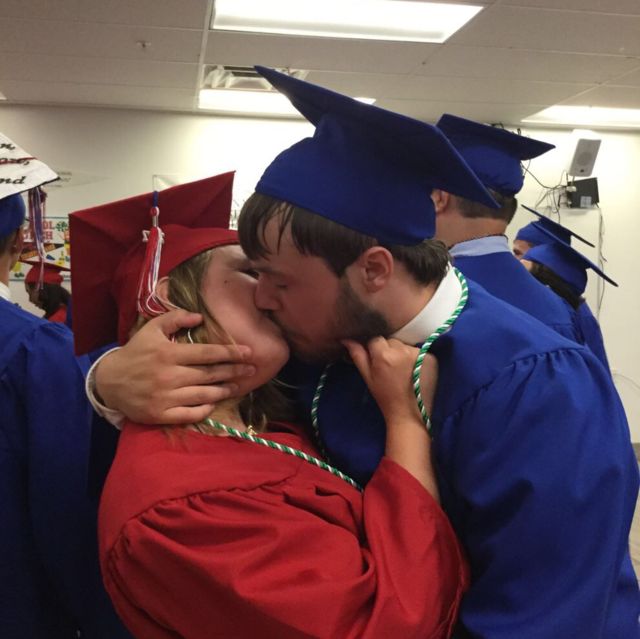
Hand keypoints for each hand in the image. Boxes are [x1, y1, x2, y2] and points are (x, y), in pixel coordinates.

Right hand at [95, 310, 254, 423]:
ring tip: (237, 386)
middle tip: (251, 370)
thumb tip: (200, 317)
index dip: (230, 352)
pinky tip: (214, 404)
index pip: (207, 353)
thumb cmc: (135, 353)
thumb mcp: (151, 329)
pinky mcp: (161, 414)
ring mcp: (165, 397)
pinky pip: (189, 414)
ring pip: (204, 395)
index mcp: (168, 353)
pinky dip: (204, 410)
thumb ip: (175, 318)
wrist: (109, 381)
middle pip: (210, 374)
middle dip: (234, 371)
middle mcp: (169, 376)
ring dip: (224, 391)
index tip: (249, 352)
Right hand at [343, 337, 438, 497]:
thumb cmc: (385, 397)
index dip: (375, 348)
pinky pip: (418, 351)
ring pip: (405, 345)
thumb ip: (357, 355)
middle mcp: (402, 350)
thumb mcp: (368, 377)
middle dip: (389, 349)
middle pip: (392, 340)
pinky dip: (415, 358)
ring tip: (403, 371)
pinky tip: (414, 372)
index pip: (376, 338)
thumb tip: (346, 338)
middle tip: (390, 368)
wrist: (410, 415)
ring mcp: (419, 353)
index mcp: (384, 355)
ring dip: (402, 353)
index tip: (376, 360)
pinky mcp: (432, 357)